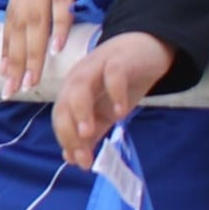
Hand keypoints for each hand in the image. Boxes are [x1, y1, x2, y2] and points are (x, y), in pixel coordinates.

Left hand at [1, 0, 103, 95]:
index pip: (12, 16)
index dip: (7, 46)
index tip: (4, 74)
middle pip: (17, 24)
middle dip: (14, 59)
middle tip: (10, 91)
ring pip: (33, 16)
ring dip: (31, 50)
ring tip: (29, 80)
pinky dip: (58, 20)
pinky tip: (57, 44)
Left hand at [53, 28, 173, 170]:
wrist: (147, 47)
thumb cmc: (123, 80)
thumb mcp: (106, 110)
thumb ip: (91, 131)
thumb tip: (74, 158)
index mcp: (72, 91)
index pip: (61, 117)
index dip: (67, 140)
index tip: (79, 163)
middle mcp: (79, 78)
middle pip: (64, 103)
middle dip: (69, 131)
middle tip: (82, 155)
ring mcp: (97, 66)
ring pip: (79, 86)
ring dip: (81, 111)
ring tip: (89, 133)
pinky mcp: (119, 59)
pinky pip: (112, 74)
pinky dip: (114, 93)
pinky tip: (121, 112)